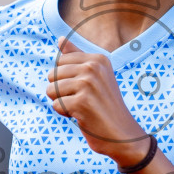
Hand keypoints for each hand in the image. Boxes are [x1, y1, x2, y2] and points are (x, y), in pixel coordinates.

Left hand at [46, 39, 148, 166]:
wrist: (122, 134)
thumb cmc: (106, 106)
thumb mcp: (95, 76)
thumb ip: (76, 56)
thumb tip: (59, 39)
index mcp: (97, 59)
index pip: (60, 61)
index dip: (66, 79)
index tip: (85, 88)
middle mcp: (93, 67)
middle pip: (52, 75)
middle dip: (61, 91)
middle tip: (83, 100)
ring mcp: (88, 84)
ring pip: (51, 90)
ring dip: (62, 103)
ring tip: (82, 107)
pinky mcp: (81, 102)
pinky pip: (55, 105)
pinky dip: (65, 114)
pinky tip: (82, 116)